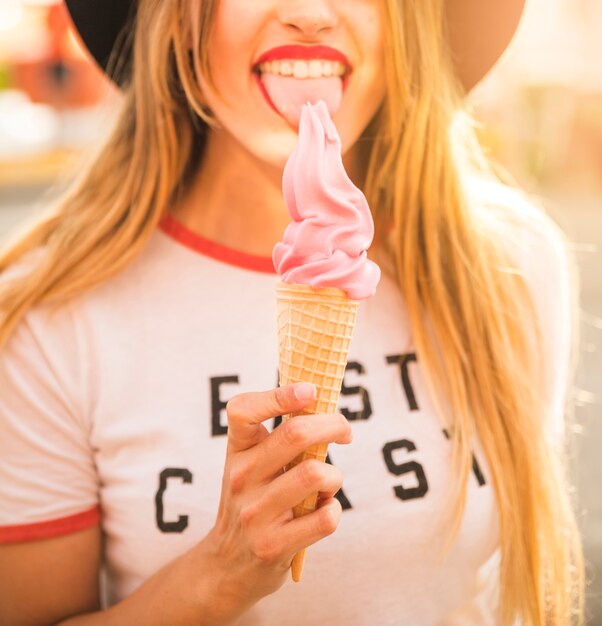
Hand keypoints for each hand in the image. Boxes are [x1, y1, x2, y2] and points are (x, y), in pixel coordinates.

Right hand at [204, 383, 351, 618]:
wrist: (225, 566)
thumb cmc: (251, 502)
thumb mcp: (251, 466)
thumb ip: (279, 439)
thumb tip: (325, 407)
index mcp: (236, 451)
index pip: (243, 410)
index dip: (279, 394)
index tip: (311, 390)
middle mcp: (240, 477)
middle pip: (296, 433)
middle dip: (334, 425)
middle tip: (345, 431)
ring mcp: (255, 513)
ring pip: (315, 474)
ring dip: (335, 476)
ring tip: (329, 482)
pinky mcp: (274, 546)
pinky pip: (325, 518)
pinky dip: (334, 509)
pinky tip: (324, 509)